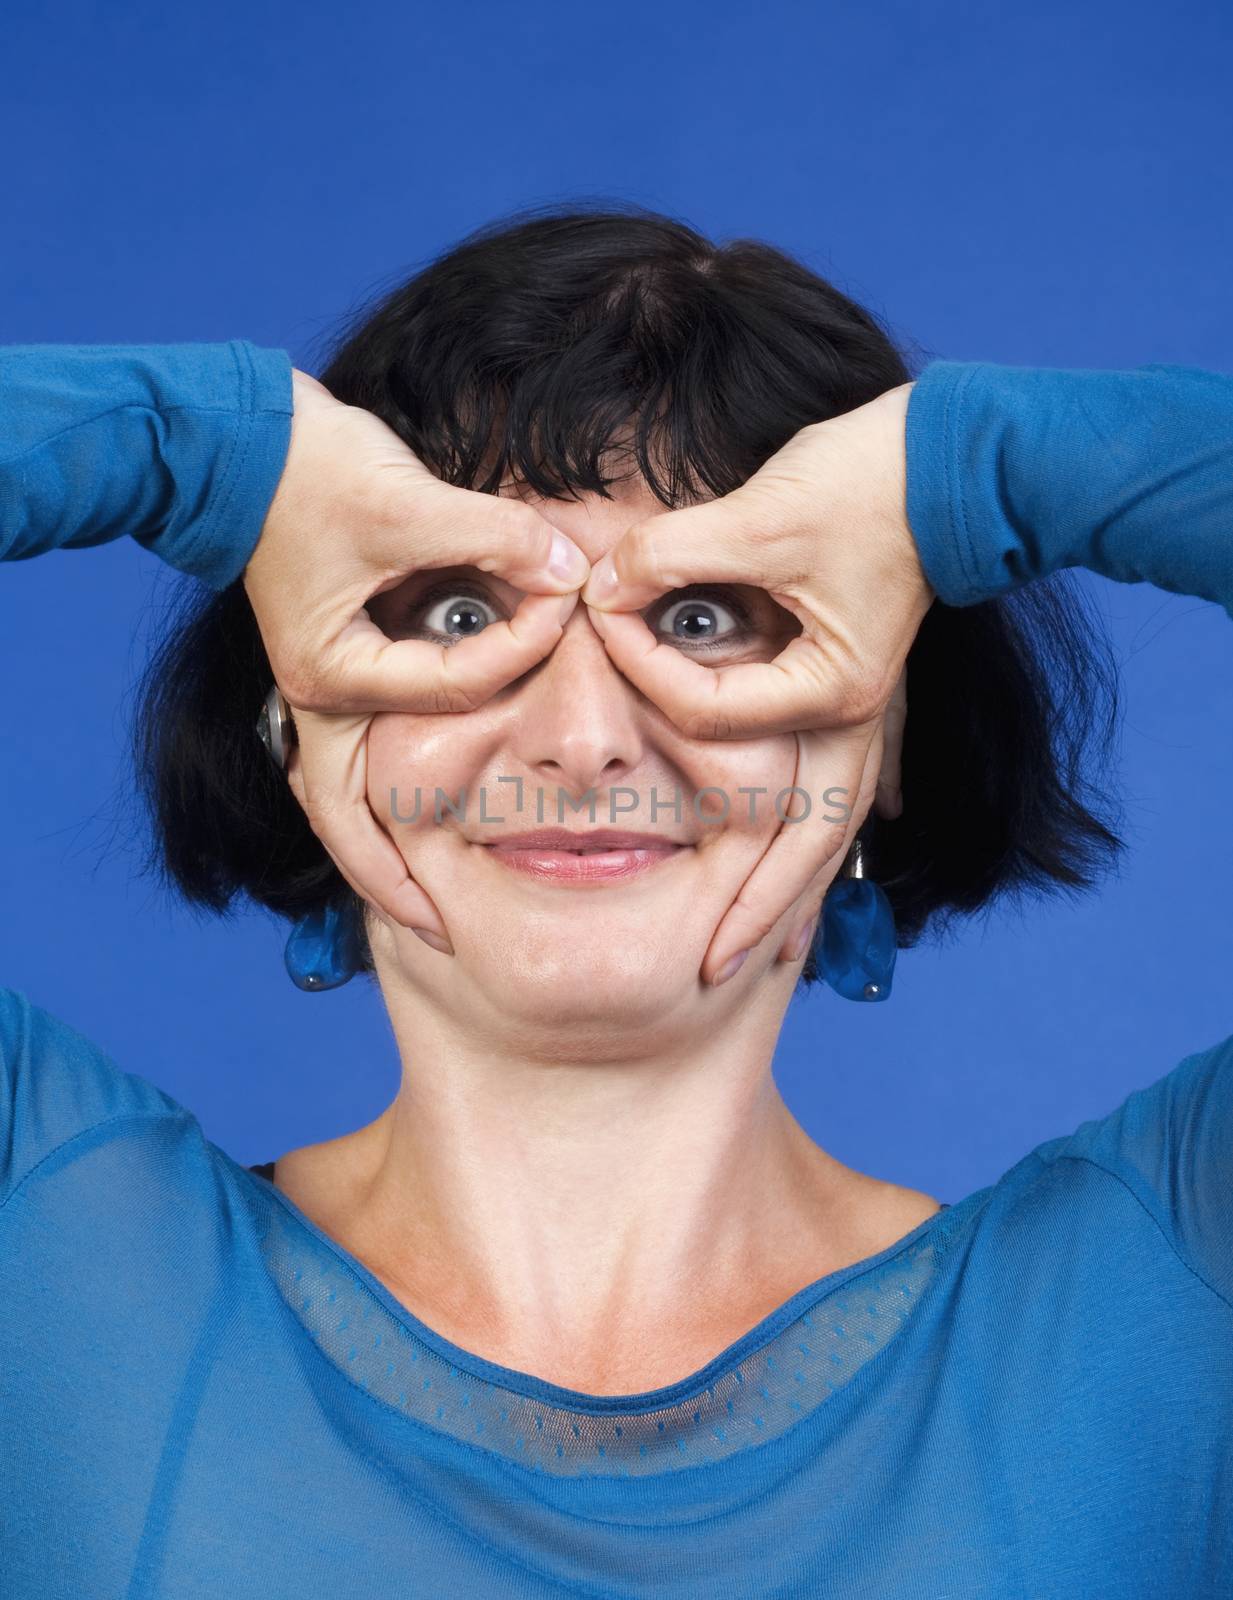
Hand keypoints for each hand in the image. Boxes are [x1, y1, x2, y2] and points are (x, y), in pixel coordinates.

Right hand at [243, 369, 589, 942]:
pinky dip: (386, 794)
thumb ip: (495, 538)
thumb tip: (569, 567)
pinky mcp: (336, 666)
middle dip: (389, 880)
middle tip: (440, 933)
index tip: (568, 618)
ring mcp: (323, 687)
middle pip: (346, 818)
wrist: (249, 441)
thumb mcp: (409, 502)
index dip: (518, 656)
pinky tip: (424, 816)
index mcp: (331, 672)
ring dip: (382, 848)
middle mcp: (319, 695)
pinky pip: (362, 755)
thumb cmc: (315, 471)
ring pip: (347, 796)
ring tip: (428, 903)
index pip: (450, 690)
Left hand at [578, 382, 933, 984]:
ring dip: (794, 890)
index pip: (716, 723)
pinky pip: (838, 788)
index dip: (647, 683)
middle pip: (806, 841)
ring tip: (766, 950)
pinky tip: (808, 877)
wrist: (950, 455)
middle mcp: (853, 718)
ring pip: (826, 826)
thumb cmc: (865, 481)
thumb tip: (600, 586)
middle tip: (717, 970)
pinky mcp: (860, 692)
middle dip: (763, 908)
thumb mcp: (762, 516)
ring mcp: (863, 712)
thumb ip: (675, 554)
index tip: (598, 640)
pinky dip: (819, 837)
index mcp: (833, 690)